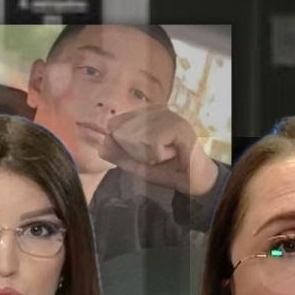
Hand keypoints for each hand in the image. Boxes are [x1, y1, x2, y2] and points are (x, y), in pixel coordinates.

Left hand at [98, 106, 219, 196]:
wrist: (193, 183)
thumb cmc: (167, 170)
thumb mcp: (137, 164)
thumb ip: (119, 155)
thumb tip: (101, 146)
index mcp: (144, 115)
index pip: (115, 123)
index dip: (122, 145)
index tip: (145, 154)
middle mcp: (155, 110)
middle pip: (123, 130)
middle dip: (136, 152)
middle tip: (157, 158)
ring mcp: (168, 115)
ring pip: (137, 136)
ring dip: (149, 155)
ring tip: (166, 156)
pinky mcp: (178, 125)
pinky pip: (152, 141)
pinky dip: (158, 155)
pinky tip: (173, 156)